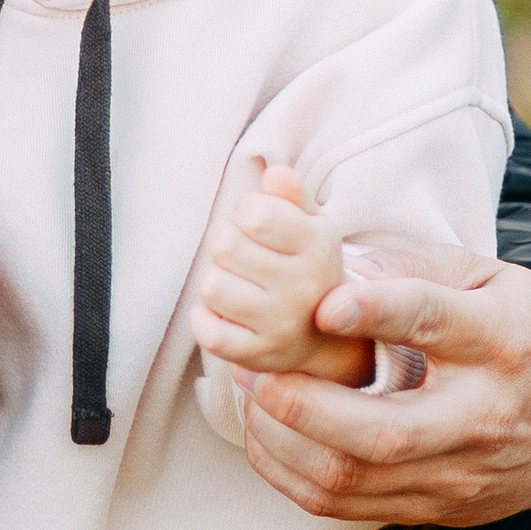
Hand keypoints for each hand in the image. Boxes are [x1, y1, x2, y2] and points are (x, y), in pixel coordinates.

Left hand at [190, 159, 369, 383]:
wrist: (324, 336)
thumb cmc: (302, 265)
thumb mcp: (306, 225)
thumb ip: (289, 195)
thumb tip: (276, 173)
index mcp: (318, 245)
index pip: (254, 213)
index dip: (244, 213)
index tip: (257, 226)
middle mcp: (305, 287)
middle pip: (225, 246)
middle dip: (225, 245)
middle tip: (242, 258)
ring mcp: (283, 325)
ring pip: (212, 287)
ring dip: (214, 281)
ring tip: (235, 284)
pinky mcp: (259, 356)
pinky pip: (208, 331)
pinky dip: (205, 318)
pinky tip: (224, 313)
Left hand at [222, 246, 530, 529]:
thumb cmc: (524, 333)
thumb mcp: (494, 281)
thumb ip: (420, 269)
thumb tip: (338, 260)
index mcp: (505, 340)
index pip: (435, 323)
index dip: (377, 311)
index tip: (322, 303)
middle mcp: (484, 415)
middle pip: (386, 431)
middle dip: (308, 405)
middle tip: (258, 369)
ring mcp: (460, 473)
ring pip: (356, 477)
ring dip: (286, 440)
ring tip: (253, 392)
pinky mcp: (436, 508)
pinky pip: (346, 506)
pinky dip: (291, 473)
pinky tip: (268, 433)